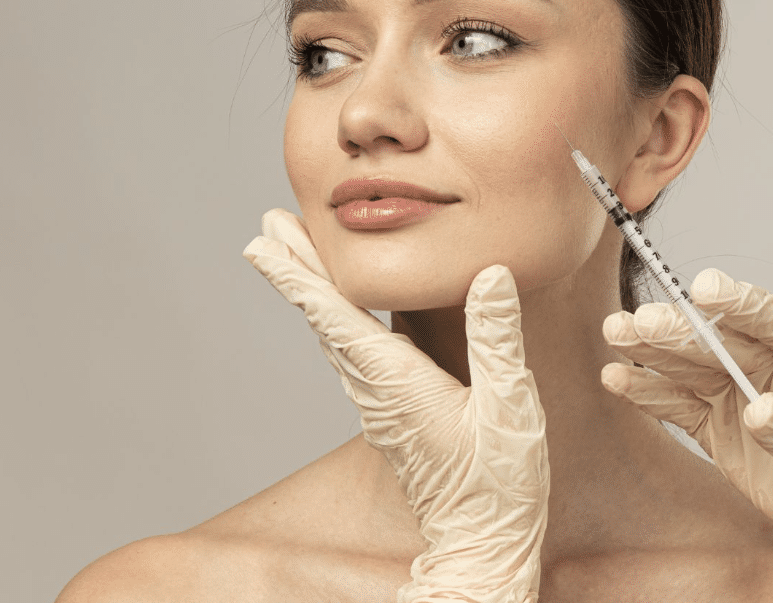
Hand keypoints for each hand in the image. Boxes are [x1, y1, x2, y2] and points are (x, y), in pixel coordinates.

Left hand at [243, 209, 548, 602]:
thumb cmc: (498, 484)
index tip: (263, 245)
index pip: (336, 317)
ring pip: (336, 339)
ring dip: (314, 294)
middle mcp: (377, 392)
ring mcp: (382, 407)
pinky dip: (339, 323)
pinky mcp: (394, 417)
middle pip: (326, 321)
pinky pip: (355, 358)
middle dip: (297, 270)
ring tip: (296, 256)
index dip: (299, 277)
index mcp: (398, 382)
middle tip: (267, 228)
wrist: (482, 543)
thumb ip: (496, 338)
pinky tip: (346, 315)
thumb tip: (490, 276)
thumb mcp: (510, 405)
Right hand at [600, 269, 772, 602]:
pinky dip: (648, 391)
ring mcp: (743, 395)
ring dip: (653, 351)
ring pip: (692, 365)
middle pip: (722, 341)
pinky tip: (619, 378)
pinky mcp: (719, 426)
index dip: (741, 304)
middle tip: (642, 322)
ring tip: (617, 334)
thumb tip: (762, 410)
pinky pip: (679, 404)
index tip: (704, 288)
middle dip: (680, 330)